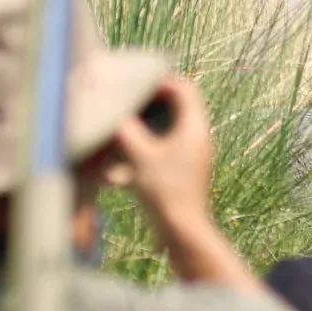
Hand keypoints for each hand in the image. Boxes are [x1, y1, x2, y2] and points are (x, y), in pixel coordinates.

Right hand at [113, 75, 214, 228]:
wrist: (182, 230)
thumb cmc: (165, 190)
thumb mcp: (140, 155)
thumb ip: (127, 129)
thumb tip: (113, 111)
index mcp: (194, 127)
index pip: (184, 88)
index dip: (160, 79)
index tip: (134, 81)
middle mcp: (197, 137)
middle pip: (176, 106)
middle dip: (148, 101)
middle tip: (124, 99)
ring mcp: (191, 154)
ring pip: (167, 128)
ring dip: (143, 125)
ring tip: (118, 124)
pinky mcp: (182, 170)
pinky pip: (162, 149)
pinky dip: (142, 149)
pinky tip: (117, 162)